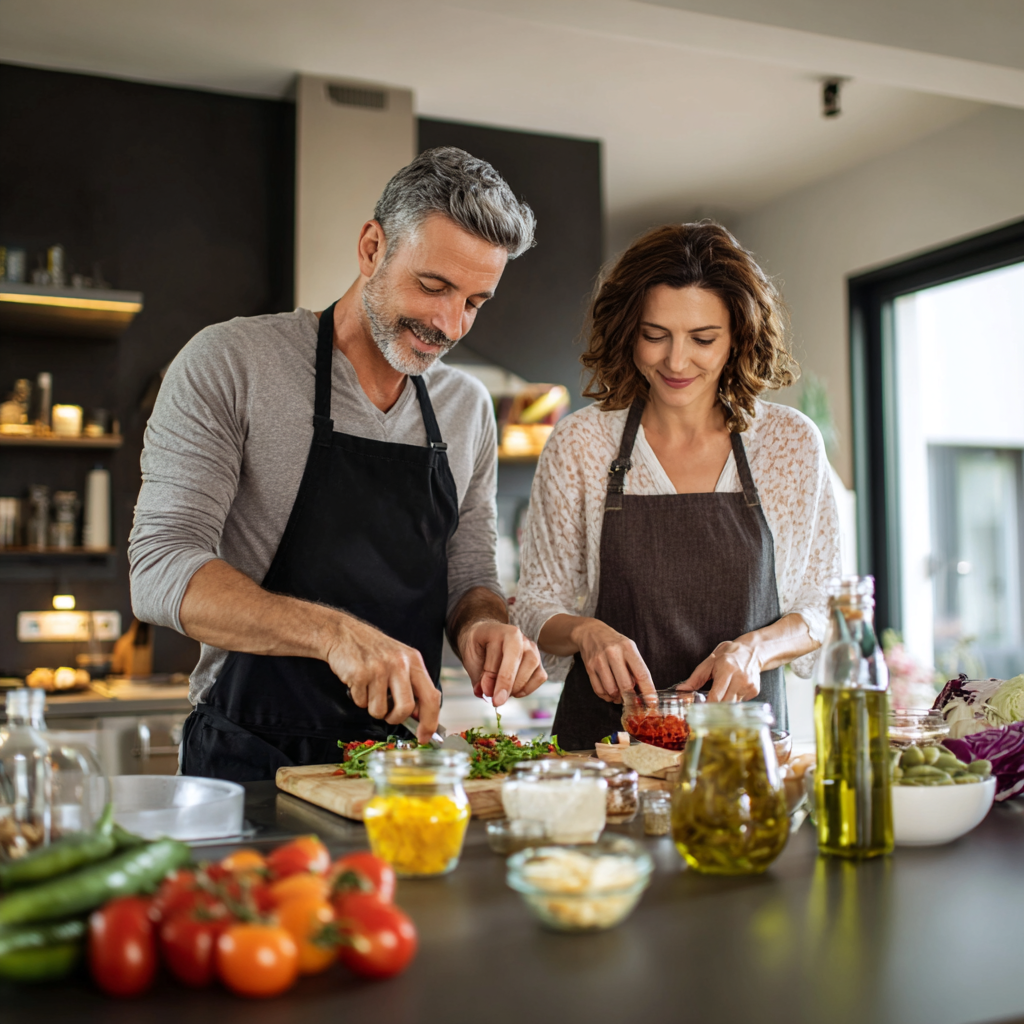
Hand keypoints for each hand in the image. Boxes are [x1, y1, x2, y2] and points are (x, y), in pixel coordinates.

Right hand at [323, 614, 440, 744]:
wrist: (342, 634)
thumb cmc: (371, 650)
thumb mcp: (399, 660)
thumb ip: (412, 685)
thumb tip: (419, 717)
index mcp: (414, 660)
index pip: (431, 696)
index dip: (430, 721)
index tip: (425, 736)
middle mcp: (399, 663)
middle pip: (406, 708)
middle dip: (396, 719)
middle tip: (388, 716)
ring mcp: (379, 668)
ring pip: (381, 710)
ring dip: (373, 707)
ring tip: (369, 690)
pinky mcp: (360, 674)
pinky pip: (362, 703)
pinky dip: (358, 698)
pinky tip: (358, 683)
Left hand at [458, 620, 546, 706]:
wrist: (484, 639)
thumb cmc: (478, 648)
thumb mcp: (471, 660)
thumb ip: (479, 677)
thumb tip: (488, 694)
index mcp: (499, 631)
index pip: (498, 655)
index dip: (491, 677)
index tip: (486, 693)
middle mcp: (518, 636)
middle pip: (517, 659)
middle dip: (506, 683)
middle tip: (496, 700)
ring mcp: (531, 647)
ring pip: (531, 666)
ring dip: (516, 686)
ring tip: (502, 694)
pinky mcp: (538, 661)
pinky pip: (540, 676)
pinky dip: (527, 689)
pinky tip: (514, 692)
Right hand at [573, 619, 655, 703]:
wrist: (590, 632)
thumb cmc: (615, 643)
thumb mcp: (629, 648)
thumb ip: (636, 667)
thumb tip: (643, 691)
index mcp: (628, 647)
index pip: (641, 673)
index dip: (648, 691)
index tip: (652, 702)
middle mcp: (613, 653)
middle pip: (625, 685)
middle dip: (632, 699)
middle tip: (635, 703)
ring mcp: (599, 661)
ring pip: (611, 690)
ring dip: (618, 698)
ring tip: (621, 696)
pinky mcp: (589, 667)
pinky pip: (599, 690)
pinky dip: (607, 696)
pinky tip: (611, 694)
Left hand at [677, 640, 761, 702]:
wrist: (751, 651)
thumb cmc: (728, 655)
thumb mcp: (709, 663)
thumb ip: (695, 678)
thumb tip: (681, 690)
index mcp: (727, 670)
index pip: (715, 696)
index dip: (706, 705)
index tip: (699, 709)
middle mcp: (740, 678)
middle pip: (724, 704)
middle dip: (714, 707)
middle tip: (707, 706)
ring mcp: (749, 685)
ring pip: (732, 706)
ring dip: (723, 704)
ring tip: (721, 694)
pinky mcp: (754, 691)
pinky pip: (740, 703)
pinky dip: (733, 700)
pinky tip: (733, 690)